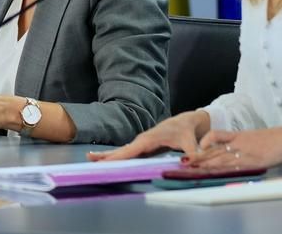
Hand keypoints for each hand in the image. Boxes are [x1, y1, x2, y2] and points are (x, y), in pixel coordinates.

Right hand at [88, 110, 208, 160]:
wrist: (188, 121)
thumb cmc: (187, 130)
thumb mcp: (190, 140)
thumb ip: (191, 152)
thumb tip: (191, 161)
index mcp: (150, 139)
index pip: (131, 150)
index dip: (118, 156)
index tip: (105, 161)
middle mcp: (143, 140)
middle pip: (122, 150)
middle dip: (106, 155)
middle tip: (89, 160)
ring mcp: (143, 143)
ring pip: (123, 151)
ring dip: (109, 155)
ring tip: (92, 160)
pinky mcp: (145, 147)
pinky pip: (129, 153)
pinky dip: (118, 156)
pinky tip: (108, 160)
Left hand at [187, 124, 281, 171]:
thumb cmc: (276, 139)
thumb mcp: (256, 138)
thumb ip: (244, 144)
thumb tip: (237, 151)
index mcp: (239, 135)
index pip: (216, 135)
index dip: (205, 142)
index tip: (197, 148)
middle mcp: (239, 143)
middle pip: (214, 149)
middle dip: (199, 156)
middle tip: (185, 162)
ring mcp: (245, 152)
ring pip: (221, 158)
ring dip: (206, 164)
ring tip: (194, 168)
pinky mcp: (253, 161)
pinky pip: (234, 166)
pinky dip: (223, 170)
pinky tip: (216, 173)